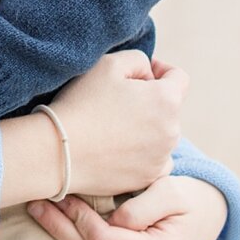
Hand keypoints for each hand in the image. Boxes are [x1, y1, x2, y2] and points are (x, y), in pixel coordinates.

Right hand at [47, 51, 184, 195]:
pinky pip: (154, 160)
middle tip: (118, 102)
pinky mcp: (148, 178)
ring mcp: (161, 158)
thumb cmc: (82, 104)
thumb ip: (139, 60)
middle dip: (151, 101)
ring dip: (147, 128)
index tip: (141, 75)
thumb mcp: (109, 64)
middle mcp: (173, 131)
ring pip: (162, 135)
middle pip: (169, 108)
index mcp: (166, 100)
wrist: (59, 152)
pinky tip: (117, 149)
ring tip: (114, 128)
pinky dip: (142, 154)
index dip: (161, 70)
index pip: (179, 78)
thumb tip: (149, 75)